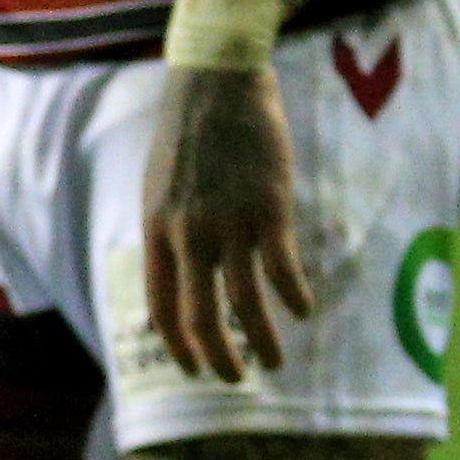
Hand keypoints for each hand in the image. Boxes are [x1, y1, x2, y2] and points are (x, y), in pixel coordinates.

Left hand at [141, 62, 311, 380]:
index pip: (160, 306)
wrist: (216, 79)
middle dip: (219, 359)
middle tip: (237, 380)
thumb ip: (168, 230)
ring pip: (245, 304)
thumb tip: (176, 275)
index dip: (178, 345)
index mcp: (156, 228)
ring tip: (276, 363)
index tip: (193, 371)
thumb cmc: (189, 133)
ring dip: (263, 342)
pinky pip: (282, 271)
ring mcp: (228, 222)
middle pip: (200, 317)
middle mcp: (187, 233)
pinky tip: (304, 310)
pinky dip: (294, 298)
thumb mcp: (160, 185)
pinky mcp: (268, 208)